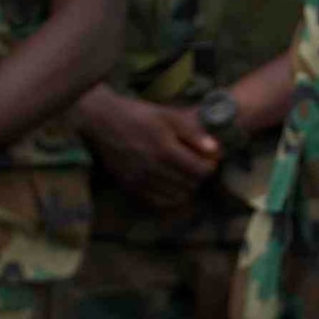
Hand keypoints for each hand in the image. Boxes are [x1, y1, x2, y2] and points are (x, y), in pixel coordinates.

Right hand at [78, 89, 221, 207]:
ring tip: (183, 172)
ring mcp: (140, 181)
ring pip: (178, 196)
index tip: (209, 158)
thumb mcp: (169, 116)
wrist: (102, 122)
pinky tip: (170, 183)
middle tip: (196, 164)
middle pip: (191, 184)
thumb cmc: (139, 115)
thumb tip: (216, 150)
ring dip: (186, 186)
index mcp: (165, 149)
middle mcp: (153, 169)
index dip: (210, 165)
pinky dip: (169, 197)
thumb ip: (193, 133)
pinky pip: (159, 203)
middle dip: (199, 175)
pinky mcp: (130, 187)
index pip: (201, 170)